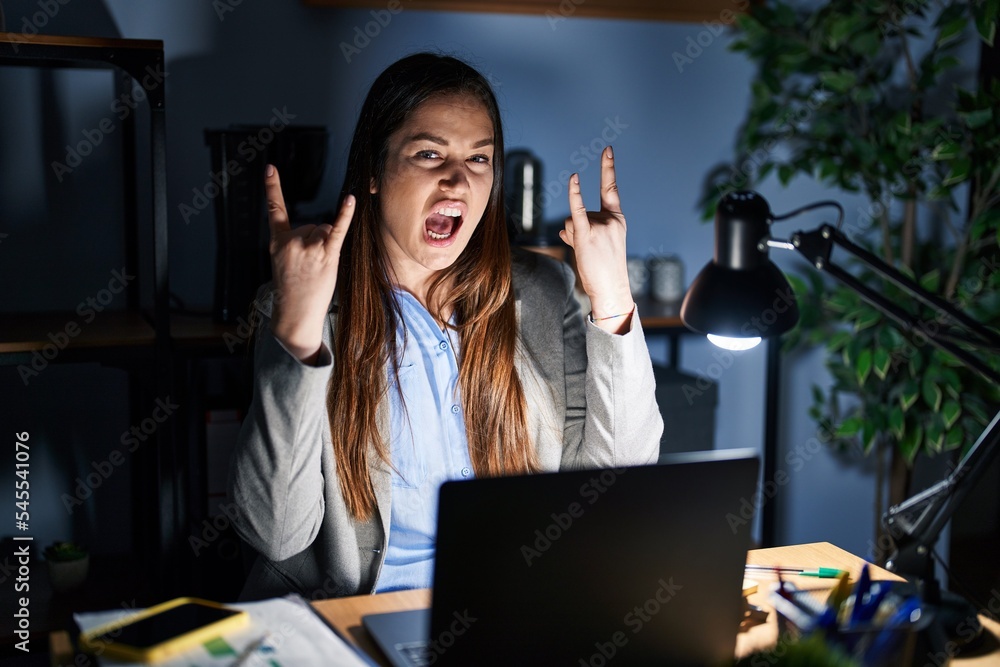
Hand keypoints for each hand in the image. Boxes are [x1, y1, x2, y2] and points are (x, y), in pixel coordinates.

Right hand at [266, 164, 353, 361]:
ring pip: (325, 230)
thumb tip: (322, 228)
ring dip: (326, 246)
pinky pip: (338, 230)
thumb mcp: (282, 261)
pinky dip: (345, 215)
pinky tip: (350, 199)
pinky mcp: (327, 255)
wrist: (296, 314)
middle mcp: (293, 241)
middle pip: (312, 225)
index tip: (270, 168)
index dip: (272, 187)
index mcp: (277, 242)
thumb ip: (295, 241)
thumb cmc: (292, 288)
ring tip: (317, 268)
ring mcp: (310, 248)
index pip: (275, 209)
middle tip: (307, 267)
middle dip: (314, 243)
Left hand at [559, 146, 633, 328]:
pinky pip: (577, 210)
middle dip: (577, 229)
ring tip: (586, 252)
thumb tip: (561, 229)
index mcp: (617, 218)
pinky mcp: (587, 234)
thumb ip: (580, 232)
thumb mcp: (597, 246)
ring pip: (571, 219)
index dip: (608, 168)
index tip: (607, 150)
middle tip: (590, 250)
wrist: (611, 289)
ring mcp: (601, 226)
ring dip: (571, 235)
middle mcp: (610, 219)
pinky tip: (574, 178)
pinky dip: (575, 195)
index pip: (610, 188)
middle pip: (580, 210)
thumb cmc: (604, 269)